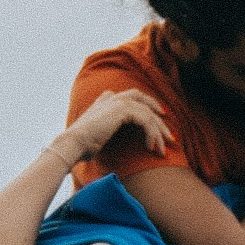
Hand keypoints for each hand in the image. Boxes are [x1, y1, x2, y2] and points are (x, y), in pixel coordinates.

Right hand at [53, 89, 172, 169]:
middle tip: (170, 136)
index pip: (134, 96)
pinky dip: (151, 134)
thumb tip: (116, 137)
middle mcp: (113, 97)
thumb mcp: (100, 133)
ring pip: (148, 113)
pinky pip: (146, 120)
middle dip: (159, 119)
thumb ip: (111, 128)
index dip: (149, 104)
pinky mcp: (122, 110)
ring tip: (163, 149)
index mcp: (106, 99)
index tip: (161, 116)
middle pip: (144, 101)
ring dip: (158, 132)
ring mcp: (117, 101)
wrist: (75, 143)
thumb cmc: (84, 144)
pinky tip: (151, 147)